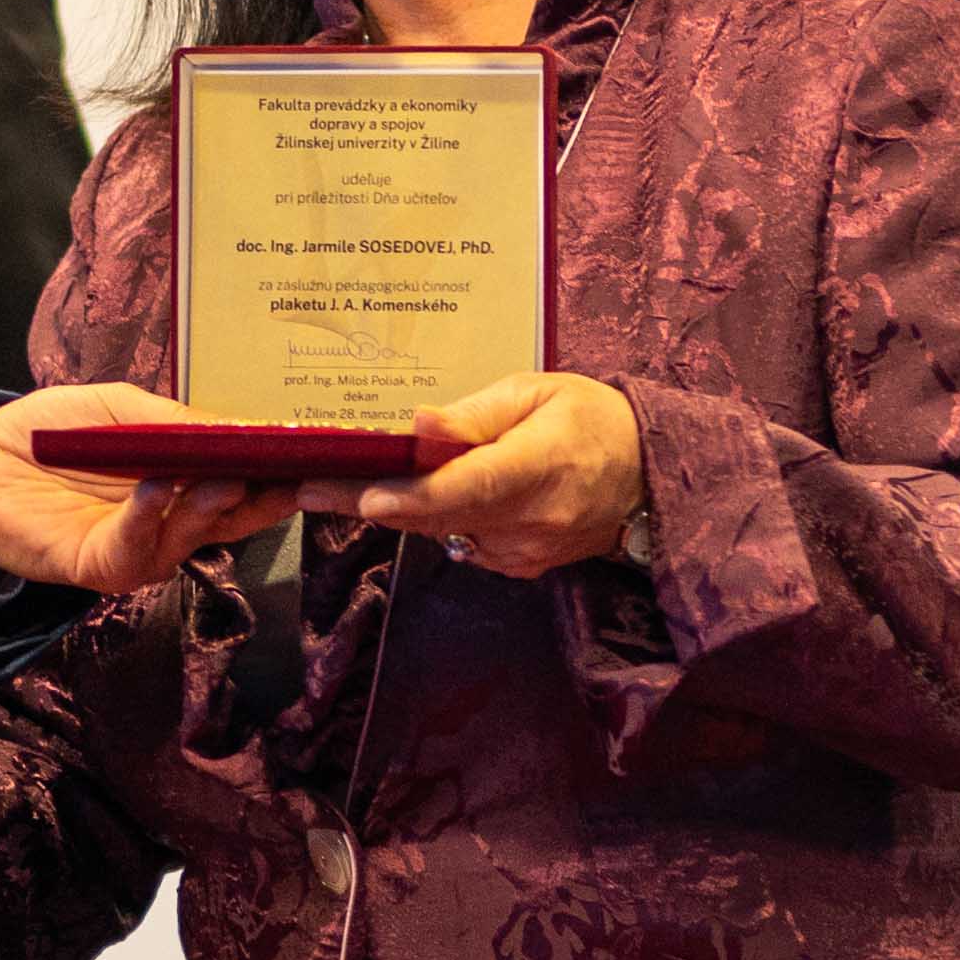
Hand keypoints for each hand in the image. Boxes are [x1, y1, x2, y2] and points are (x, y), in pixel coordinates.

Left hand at [0, 392, 301, 595]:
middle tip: (293, 472)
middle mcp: (170, 522)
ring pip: (191, 536)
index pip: (245, 483)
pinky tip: (155, 487)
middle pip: (233, 518)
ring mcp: (138, 549)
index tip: (315, 450)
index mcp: (184, 484)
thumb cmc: (50, 432)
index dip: (278, 470)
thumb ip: (176, 423)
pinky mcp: (98, 566)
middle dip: (264, 496)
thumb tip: (242, 427)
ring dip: (210, 506)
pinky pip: (134, 547)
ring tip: (224, 476)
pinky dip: (147, 517)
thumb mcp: (121, 411)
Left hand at [314, 372, 646, 578]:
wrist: (647, 476)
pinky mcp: (520, 567)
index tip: (367, 497)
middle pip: (438, 516)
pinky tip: (420, 495)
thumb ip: (475, 415)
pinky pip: (463, 541)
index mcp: (538, 466)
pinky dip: (437, 519)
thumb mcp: (536, 393)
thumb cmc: (590, 418)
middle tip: (311, 484)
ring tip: (342, 483)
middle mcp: (530, 519)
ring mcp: (525, 552)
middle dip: (372, 501)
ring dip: (399, 510)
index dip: (415, 497)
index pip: (469, 488)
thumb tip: (419, 425)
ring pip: (444, 531)